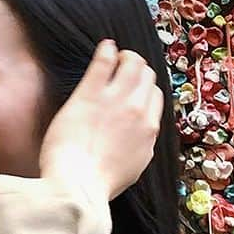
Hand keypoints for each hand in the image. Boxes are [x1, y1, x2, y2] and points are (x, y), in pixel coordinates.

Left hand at [38, 40, 163, 202]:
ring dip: (127, 56)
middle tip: (128, 66)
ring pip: (132, 64)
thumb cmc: (98, 184)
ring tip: (118, 54)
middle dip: (139, 70)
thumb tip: (139, 140)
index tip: (138, 88)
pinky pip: (104, 63)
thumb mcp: (132, 169)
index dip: (147, 90)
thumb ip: (139, 148)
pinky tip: (105, 47)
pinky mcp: (90, 94)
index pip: (156, 97)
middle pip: (147, 78)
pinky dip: (107, 51)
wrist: (77, 186)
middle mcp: (137, 111)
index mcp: (149, 131)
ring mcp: (114, 100)